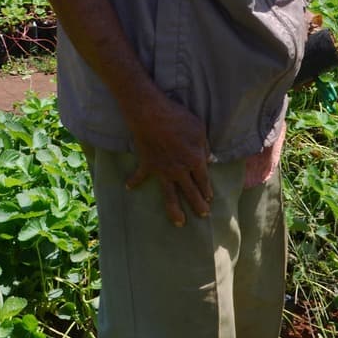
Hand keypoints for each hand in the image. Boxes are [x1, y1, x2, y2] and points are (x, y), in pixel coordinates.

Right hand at [124, 91, 212, 226]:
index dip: (207, 190)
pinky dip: (133, 181)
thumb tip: (209, 159)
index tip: (209, 198)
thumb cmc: (179, 119)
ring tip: (180, 222)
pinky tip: (128, 187)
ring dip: (175, 210)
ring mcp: (163, 170)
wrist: (152, 115)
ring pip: (170, 196)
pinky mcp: (147, 165)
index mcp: (195, 161)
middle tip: (203, 215)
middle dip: (198, 205)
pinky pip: (140, 176)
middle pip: (191, 192)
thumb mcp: (199, 129)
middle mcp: (180, 171)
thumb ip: (205, 146)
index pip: (204, 180)